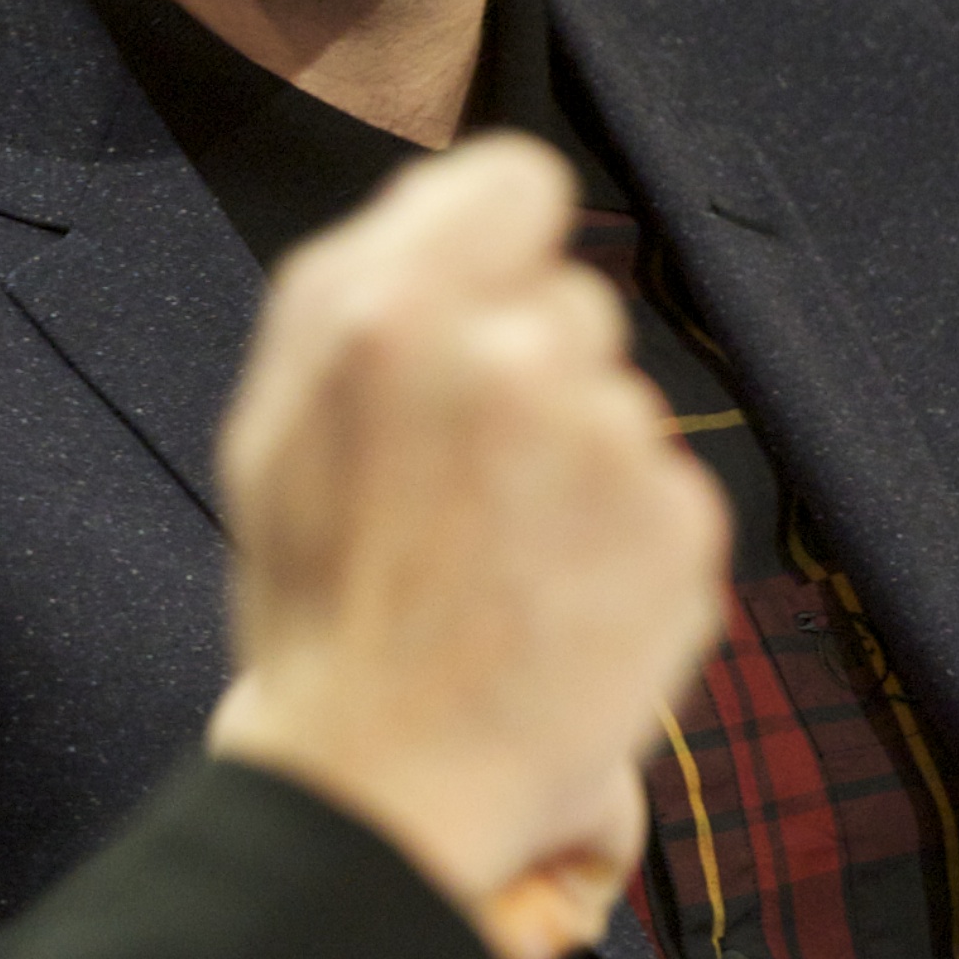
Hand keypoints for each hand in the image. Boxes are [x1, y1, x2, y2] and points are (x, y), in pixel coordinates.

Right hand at [208, 135, 725, 958]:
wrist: (377, 784)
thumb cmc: (316, 598)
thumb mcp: (277, 414)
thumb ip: (369, 287)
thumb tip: (464, 209)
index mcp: (390, 305)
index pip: (520, 175)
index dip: (505, 240)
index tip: (489, 302)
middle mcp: (507, 351)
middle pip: (573, 304)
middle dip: (533, 373)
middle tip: (467, 485)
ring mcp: (605, 438)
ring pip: (619, 406)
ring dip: (578, 470)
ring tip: (503, 567)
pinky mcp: (681, 524)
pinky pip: (664, 494)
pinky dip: (625, 548)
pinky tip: (557, 610)